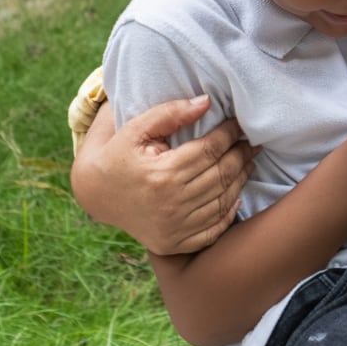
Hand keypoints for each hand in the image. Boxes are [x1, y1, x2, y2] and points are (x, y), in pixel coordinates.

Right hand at [70, 97, 256, 256]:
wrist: (93, 195)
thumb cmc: (115, 155)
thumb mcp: (134, 129)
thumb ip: (170, 113)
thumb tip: (207, 102)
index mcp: (162, 174)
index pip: (209, 149)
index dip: (229, 134)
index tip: (239, 124)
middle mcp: (171, 203)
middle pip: (220, 174)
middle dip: (241, 154)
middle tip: (252, 142)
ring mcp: (174, 227)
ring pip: (222, 200)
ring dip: (240, 179)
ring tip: (248, 161)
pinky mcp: (174, 243)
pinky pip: (212, 229)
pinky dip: (228, 212)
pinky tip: (236, 195)